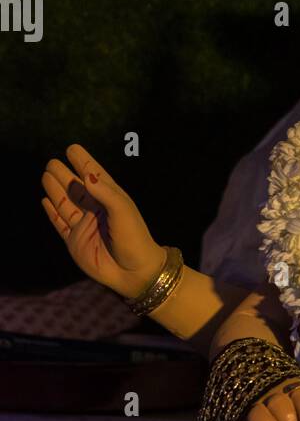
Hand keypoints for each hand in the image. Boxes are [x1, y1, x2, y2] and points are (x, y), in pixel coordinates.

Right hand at [41, 144, 163, 296]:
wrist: (134, 271)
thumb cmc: (134, 238)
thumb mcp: (123, 210)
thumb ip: (105, 193)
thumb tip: (87, 175)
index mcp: (110, 199)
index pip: (94, 176)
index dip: (83, 162)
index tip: (72, 148)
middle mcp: (95, 210)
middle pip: (75, 188)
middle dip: (64, 174)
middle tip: (52, 161)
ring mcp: (84, 226)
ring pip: (65, 203)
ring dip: (55, 189)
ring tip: (46, 174)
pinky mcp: (75, 242)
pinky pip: (60, 224)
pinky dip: (52, 212)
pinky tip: (45, 200)